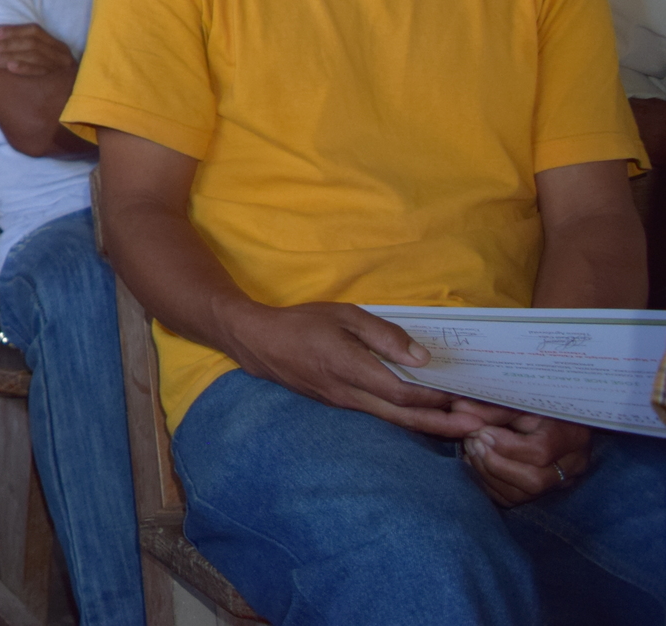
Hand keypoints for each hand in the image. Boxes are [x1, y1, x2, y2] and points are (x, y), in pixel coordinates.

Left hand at [0, 25, 75, 79]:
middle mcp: (61, 54)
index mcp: (56, 45)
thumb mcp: (44, 64)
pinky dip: (25, 67)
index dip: (13, 31)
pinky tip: (10, 67)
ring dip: (10, 55)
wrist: (75, 108)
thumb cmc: (52, 84)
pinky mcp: (63, 82)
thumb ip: (27, 53)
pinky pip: (42, 72)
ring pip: (35, 55)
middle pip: (32, 43)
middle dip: (7, 45)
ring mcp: (63, 68)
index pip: (34, 31)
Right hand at [223, 301, 478, 437]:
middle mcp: (349, 395)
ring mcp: (345, 405)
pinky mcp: (343, 407)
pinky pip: (383, 417)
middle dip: (447, 424)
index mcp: (349, 368)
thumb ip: (383, 334)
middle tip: (484, 427)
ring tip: (468, 427)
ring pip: (396, 423)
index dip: (437, 398)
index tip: (469, 397)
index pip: (403, 393)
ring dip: (433, 426)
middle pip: (406, 418)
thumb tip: (422, 358)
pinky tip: (430, 417)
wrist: (258, 342)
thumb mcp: (343, 314)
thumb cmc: (302, 322)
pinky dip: (412, 420)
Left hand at [448, 399, 595, 505]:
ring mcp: (559, 484)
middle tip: (472, 442)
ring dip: (487, 473)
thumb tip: (458, 408)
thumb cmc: (537, 405)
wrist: (556, 418)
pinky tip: (476, 462)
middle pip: (533, 480)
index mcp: (571, 436)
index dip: (506, 445)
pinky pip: (511, 499)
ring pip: (520, 495)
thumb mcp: (519, 400)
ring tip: (471, 449)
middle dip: (495, 463)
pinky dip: (487, 483)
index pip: (541, 451)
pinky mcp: (541, 494)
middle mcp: (571, 466)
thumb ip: (492, 407)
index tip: (482, 432)